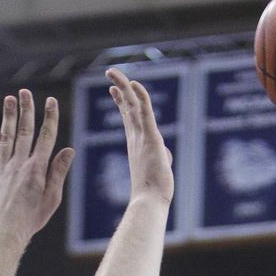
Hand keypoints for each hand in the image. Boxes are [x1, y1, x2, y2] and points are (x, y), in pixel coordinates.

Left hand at [0, 90, 73, 246]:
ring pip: (6, 138)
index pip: (46, 137)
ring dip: (8, 117)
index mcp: (37, 169)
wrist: (5, 233)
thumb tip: (68, 150)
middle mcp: (19, 165)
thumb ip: (58, 173)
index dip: (49, 118)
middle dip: (26, 110)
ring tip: (9, 99)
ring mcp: (3, 169)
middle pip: (24, 131)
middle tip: (25, 92)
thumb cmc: (31, 219)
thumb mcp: (52, 199)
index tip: (51, 102)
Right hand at [107, 68, 173, 206]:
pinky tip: (135, 84)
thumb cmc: (153, 191)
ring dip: (123, 86)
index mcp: (135, 143)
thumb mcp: (158, 168)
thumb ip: (160, 156)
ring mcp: (141, 137)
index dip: (122, 101)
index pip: (128, 117)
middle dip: (119, 88)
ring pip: (132, 105)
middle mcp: (135, 137)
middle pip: (126, 106)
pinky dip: (140, 97)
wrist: (149, 202)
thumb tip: (165, 154)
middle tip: (110, 74)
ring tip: (112, 72)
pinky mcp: (151, 139)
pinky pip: (145, 113)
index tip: (114, 90)